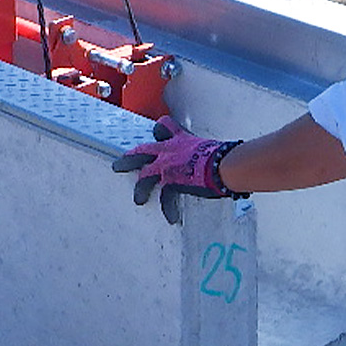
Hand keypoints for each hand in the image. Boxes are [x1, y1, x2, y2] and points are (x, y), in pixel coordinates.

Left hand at [112, 116, 244, 222]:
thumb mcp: (213, 149)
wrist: (225, 164)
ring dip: (140, 189)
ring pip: (144, 176)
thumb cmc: (225, 157)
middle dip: (128, 159)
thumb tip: (227, 161)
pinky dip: (168, 209)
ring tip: (138, 200)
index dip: (161, 131)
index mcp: (180, 140)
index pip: (164, 127)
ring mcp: (167, 166)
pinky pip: (165, 197)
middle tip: (117, 165)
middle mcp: (169, 150)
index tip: (158, 133)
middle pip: (142, 151)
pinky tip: (171, 218)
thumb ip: (209, 155)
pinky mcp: (170, 181)